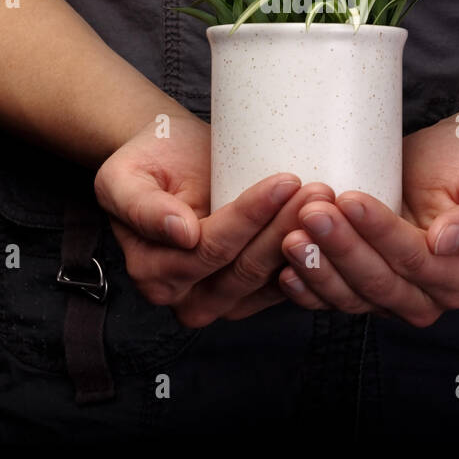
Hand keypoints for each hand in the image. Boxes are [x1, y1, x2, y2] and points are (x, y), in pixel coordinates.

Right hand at [93, 113, 329, 326]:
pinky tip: (335, 227)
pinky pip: (288, 283)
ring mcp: (225, 301)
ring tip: (329, 200)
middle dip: (284, 227)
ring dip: (305, 241)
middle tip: (319, 189)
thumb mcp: (123, 176)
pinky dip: (312, 258)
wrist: (171, 157)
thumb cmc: (149, 160)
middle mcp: (187, 297)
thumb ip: (142, 206)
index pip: (210, 249)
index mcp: (153, 271)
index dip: (249, 217)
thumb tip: (180, 233)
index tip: (285, 181)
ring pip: (270, 276)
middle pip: (245, 268)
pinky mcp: (255, 293)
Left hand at [276, 117, 458, 325]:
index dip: (379, 232)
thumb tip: (448, 241)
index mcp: (458, 276)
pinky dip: (305, 287)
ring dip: (316, 268)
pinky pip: (330, 296)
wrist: (458, 161)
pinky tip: (283, 267)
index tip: (350, 199)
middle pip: (376, 281)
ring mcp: (389, 295)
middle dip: (340, 248)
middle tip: (310, 211)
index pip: (412, 259)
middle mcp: (424, 296)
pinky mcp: (360, 285)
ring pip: (348, 295)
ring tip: (290, 234)